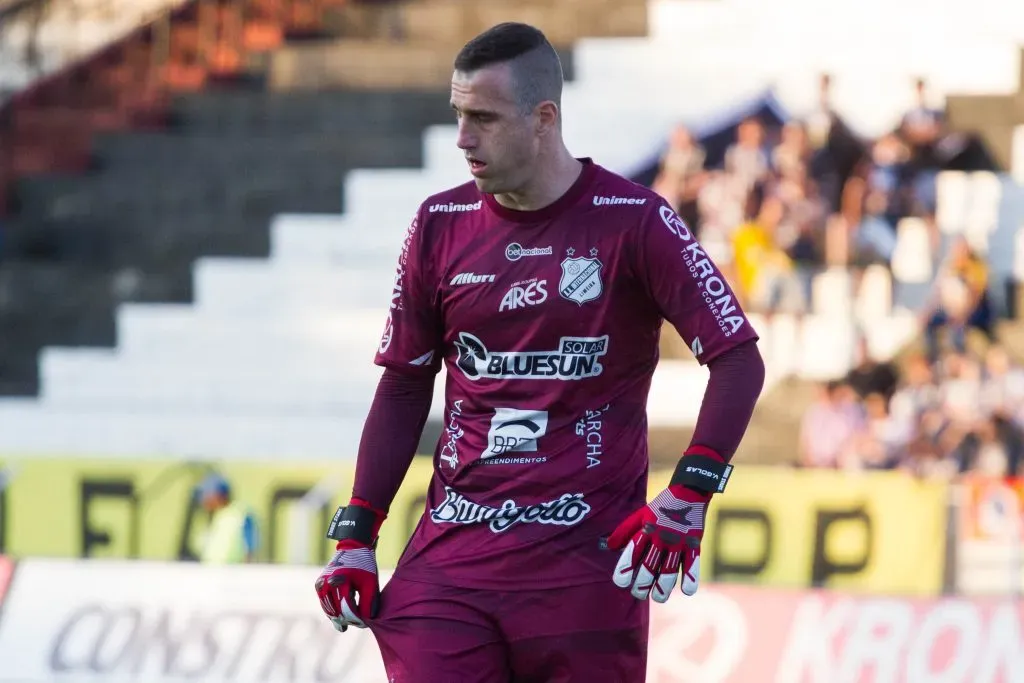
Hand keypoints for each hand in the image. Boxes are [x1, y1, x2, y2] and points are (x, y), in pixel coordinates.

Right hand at [314, 498, 385, 631]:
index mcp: (339, 581)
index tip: (366, 624)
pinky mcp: (318, 585)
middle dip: (349, 620)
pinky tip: (342, 618)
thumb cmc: (364, 565)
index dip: (357, 619)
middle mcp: (326, 583)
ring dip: (340, 618)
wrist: (353, 547)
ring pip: (329, 611)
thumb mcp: (370, 583)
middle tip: (360, 624)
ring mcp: (320, 584)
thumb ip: (368, 603)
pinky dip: (333, 612)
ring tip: (352, 621)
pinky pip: (325, 605)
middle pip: (337, 612)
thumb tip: (364, 623)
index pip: (348, 609)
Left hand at [604, 447, 730, 602]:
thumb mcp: (641, 514)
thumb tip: (610, 547)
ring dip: (662, 588)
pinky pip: (692, 564)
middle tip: (638, 593)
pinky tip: (686, 591)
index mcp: (646, 530)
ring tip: (657, 597)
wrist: (689, 491)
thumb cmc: (662, 506)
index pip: (632, 553)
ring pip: (668, 571)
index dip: (625, 569)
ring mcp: (678, 542)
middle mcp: (660, 538)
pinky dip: (690, 578)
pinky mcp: (694, 544)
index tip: (621, 583)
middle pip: (649, 567)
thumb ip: (625, 530)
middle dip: (642, 584)